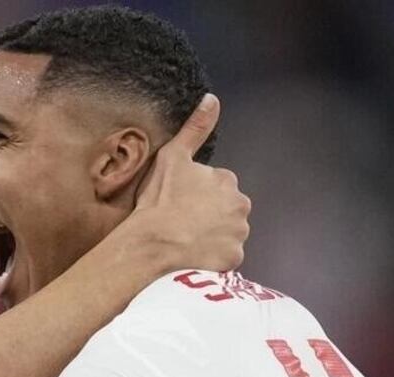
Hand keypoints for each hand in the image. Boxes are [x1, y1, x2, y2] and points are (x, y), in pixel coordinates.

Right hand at [129, 93, 250, 272]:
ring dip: (210, 238)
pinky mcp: (232, 259)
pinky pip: (223, 258)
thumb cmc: (159, 201)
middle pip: (226, 212)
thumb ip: (195, 129)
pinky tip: (190, 257)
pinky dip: (211, 258)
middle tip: (180, 223)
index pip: (217, 188)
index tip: (178, 203)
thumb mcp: (172, 157)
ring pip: (226, 235)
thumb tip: (212, 99)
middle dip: (208, 217)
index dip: (196, 196)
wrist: (153, 244)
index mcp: (227, 181)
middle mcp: (240, 207)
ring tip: (183, 242)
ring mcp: (238, 235)